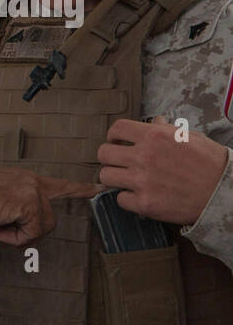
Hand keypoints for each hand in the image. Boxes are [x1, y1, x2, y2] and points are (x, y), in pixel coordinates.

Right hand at [0, 167, 101, 244]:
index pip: (59, 185)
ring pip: (40, 229)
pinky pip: (29, 235)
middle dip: (25, 232)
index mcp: (25, 179)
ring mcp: (33, 192)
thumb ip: (11, 205)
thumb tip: (13, 221)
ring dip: (14, 235)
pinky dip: (10, 238)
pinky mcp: (29, 205)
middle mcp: (33, 182)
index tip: (99, 189)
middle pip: (47, 219)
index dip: (80, 189)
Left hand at [97, 117, 228, 225]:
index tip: (117, 142)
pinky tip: (140, 195)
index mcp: (154, 136)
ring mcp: (142, 181)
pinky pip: (119, 199)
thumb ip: (166, 129)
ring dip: (115, 178)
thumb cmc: (210, 163)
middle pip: (103, 154)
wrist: (225, 191)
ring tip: (128, 179)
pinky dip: (127, 198)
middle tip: (120, 163)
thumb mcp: (190, 137)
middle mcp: (144, 157)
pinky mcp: (145, 203)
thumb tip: (155, 121)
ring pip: (106, 176)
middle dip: (110, 158)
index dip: (114, 136)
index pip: (116, 129)